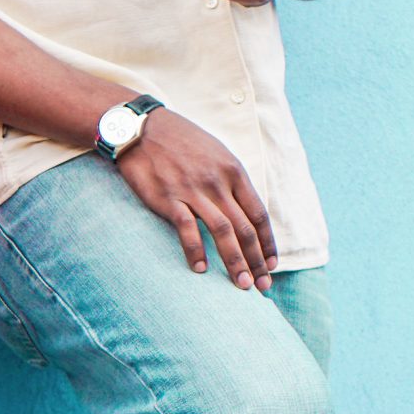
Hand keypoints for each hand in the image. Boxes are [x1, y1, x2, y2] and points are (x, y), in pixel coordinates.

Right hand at [114, 108, 277, 290]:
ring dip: (235, 261)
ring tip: (241, 285)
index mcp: (233, 172)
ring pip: (223, 232)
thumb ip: (229, 180)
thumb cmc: (178, 141)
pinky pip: (187, 230)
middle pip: (245, 229)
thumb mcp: (214, 153)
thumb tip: (241, 206)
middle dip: (257, 260)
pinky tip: (200, 269)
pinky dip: (196, 251)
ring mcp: (193, 191)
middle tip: (263, 286)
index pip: (258, 215)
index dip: (268, 243)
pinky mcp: (168, 198)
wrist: (141, 128)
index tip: (272, 264)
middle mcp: (218, 183)